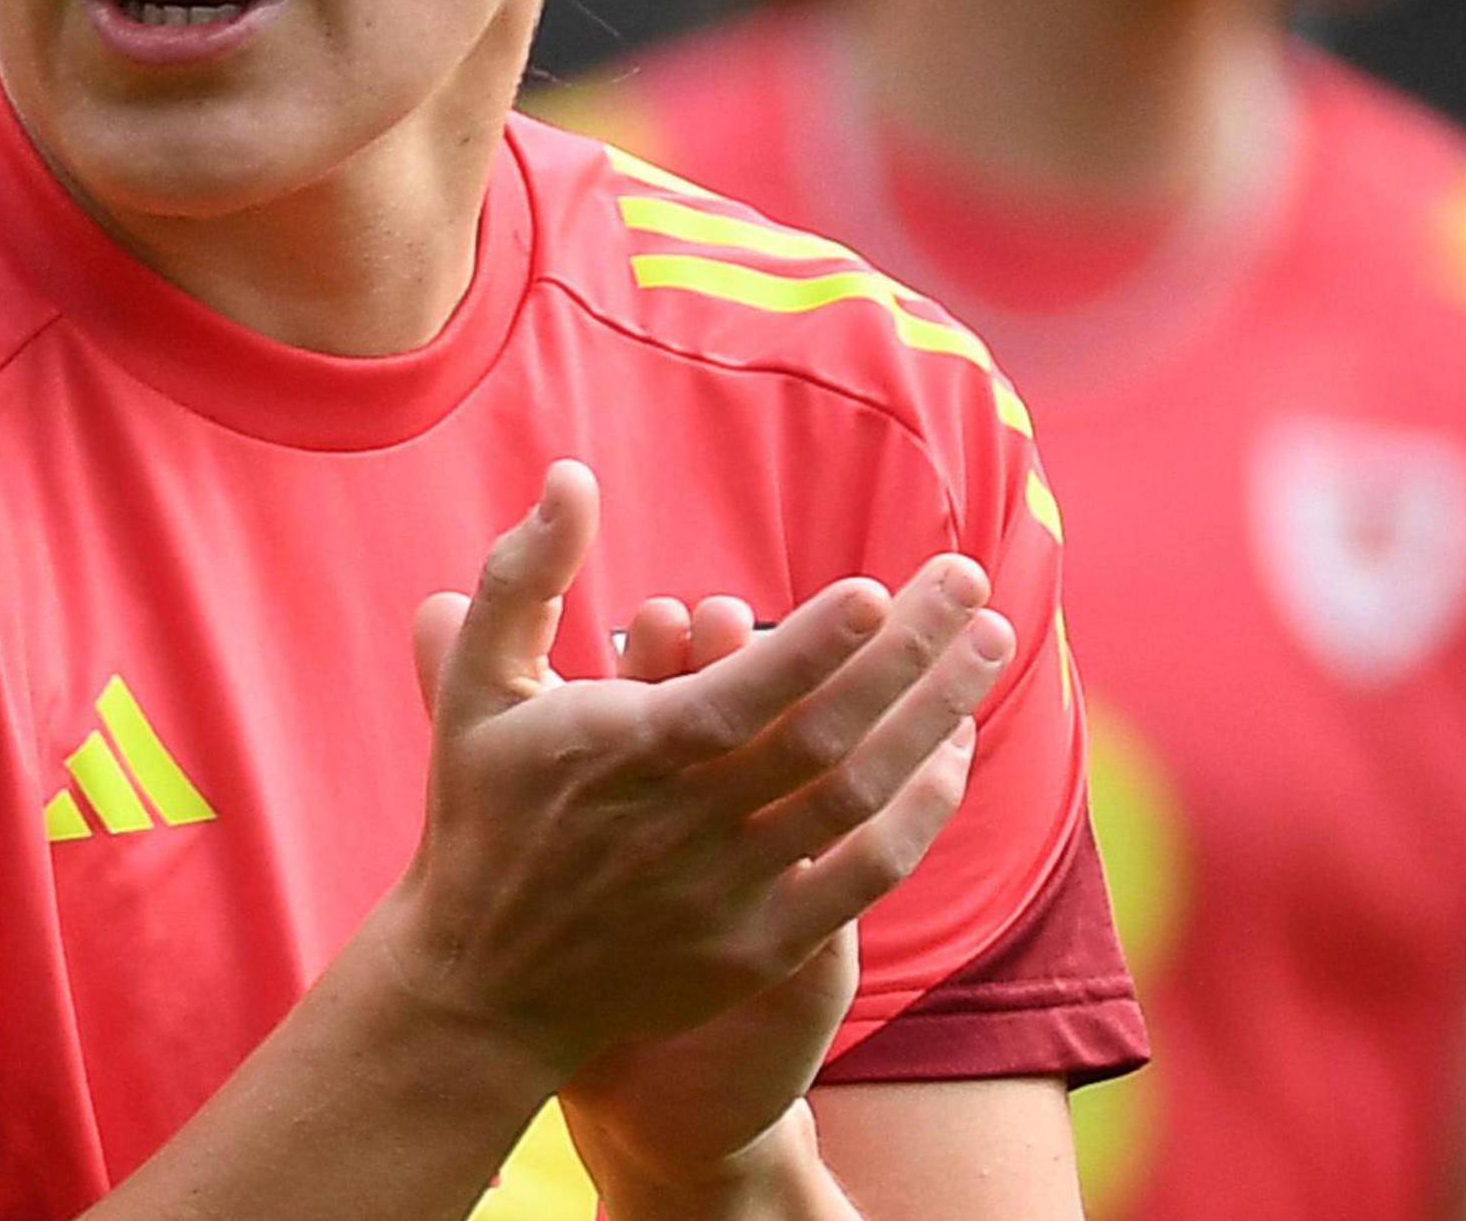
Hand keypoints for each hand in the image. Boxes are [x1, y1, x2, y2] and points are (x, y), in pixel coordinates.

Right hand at [377, 461, 1011, 1168]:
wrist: (481, 990)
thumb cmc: (480, 818)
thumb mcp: (475, 687)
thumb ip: (524, 577)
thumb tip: (572, 476)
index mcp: (628, 752)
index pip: (744, 692)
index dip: (816, 643)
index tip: (878, 588)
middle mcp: (691, 823)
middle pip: (826, 732)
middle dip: (910, 653)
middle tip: (972, 580)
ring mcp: (733, 891)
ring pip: (858, 797)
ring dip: (933, 717)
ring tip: (991, 645)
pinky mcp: (760, 949)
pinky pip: (864, 877)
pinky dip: (919, 814)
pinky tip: (954, 753)